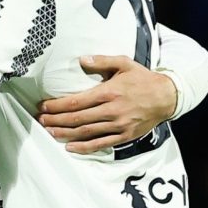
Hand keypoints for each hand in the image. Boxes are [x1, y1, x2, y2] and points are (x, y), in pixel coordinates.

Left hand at [39, 54, 176, 152]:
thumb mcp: (124, 63)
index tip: (44, 107)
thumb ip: (102, 61)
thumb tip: (82, 60)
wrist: (166, 97)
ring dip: (65, 134)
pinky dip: (84, 147)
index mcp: (109, 92)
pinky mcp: (124, 136)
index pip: (77, 101)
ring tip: (50, 133)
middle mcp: (112, 110)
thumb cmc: (143, 79)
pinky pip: (101, 143)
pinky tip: (70, 147)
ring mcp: (118, 125)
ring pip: (86, 132)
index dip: (57, 106)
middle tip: (41, 121)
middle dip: (56, 120)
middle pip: (77, 118)